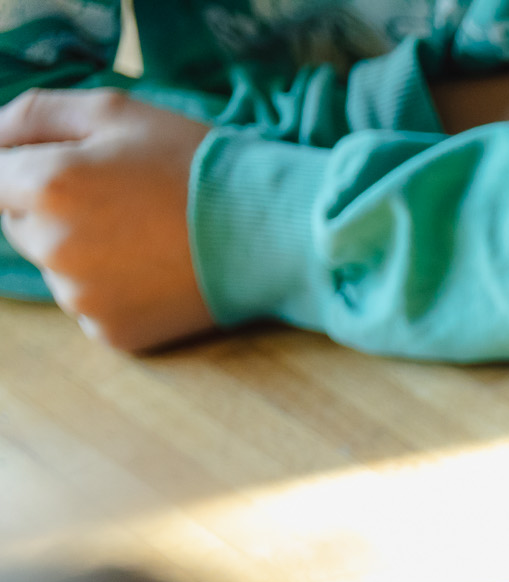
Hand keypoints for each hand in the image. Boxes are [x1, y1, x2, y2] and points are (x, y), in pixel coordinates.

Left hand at [0, 90, 213, 351]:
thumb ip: (33, 115)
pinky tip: (154, 271)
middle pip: (18, 225)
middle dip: (51, 210)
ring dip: (82, 252)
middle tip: (120, 201)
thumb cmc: (195, 164)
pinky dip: (111, 290)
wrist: (273, 233)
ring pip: (55, 268)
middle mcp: (54, 247)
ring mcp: (82, 298)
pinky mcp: (112, 334)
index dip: (26, 168)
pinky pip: (89, 306)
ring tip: (144, 237)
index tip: (76, 173)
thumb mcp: (114, 111)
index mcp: (46, 185)